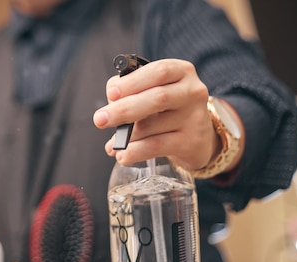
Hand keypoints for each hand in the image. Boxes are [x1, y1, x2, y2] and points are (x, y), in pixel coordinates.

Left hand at [92, 58, 217, 170]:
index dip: (133, 82)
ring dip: (126, 135)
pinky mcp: (191, 142)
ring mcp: (194, 118)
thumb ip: (131, 92)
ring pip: (152, 125)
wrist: (197, 137)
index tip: (111, 93)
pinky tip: (122, 155)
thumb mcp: (153, 91)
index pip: (158, 71)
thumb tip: (110, 106)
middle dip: (123, 109)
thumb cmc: (166, 108)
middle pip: (157, 98)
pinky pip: (156, 146)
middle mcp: (192, 92)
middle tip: (100, 120)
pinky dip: (135, 152)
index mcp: (181, 71)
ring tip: (111, 144)